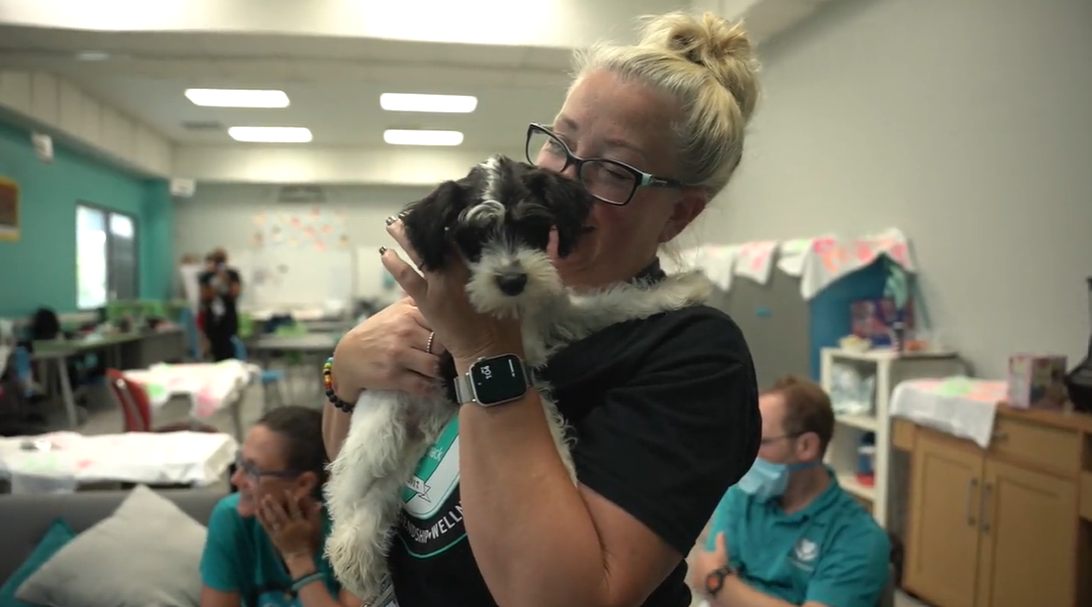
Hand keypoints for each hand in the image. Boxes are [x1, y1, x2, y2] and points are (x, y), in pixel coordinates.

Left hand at [257, 491, 322, 559]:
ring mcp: (279, 532)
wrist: (298, 555)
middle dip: (274, 504)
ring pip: (272, 519)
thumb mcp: (313, 527)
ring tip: (262, 500)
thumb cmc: (307, 539)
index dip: (290, 500)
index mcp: (299, 523)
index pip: (294, 509)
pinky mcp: (273, 536)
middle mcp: (288, 526)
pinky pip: (266, 526)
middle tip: (267, 495)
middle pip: (280, 513)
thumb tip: (318, 502)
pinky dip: (261, 518)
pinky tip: (258, 511)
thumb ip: (314, 514)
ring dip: (266, 509)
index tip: (286, 491)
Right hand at [331, 297, 446, 399]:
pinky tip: (433, 387)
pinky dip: (430, 389)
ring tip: (442, 372)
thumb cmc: (378, 331)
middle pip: (442, 346)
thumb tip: (445, 291)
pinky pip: (422, 386)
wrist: (348, 356)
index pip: (442, 322)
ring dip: (440, 372)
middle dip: (448, 354)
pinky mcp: (393, 377)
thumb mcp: (396, 310)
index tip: (456, 339)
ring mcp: (398, 355)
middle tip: (452, 359)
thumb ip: (419, 303)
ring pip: (434, 367)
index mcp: (408, 314)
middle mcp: (404, 333)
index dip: (451, 332)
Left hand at [380, 217, 523, 368]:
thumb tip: (494, 254)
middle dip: (428, 225)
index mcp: (479, 264)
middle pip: (440, 239)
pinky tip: (387, 253)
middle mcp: (458, 268)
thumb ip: (496, 270)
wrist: (489, 350)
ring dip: (407, 237)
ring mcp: (440, 283)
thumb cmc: (504, 323)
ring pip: (420, 253)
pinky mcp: (426, 300)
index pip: (462, 235)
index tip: (447, 212)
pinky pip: (406, 276)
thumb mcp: (506, 289)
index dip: (452, 222)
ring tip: (396, 224)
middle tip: (419, 212)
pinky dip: (395, 264)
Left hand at [689, 532, 729, 592]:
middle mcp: (693, 565)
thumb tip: (721, 531)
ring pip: (697, 574)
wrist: (717, 584)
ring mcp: (693, 576)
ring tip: (711, 577)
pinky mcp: (695, 587)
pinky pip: (698, 585)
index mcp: (698, 555)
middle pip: (697, 563)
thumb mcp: (721, 552)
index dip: (706, 555)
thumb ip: (720, 541)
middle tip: (712, 568)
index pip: (701, 552)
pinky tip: (708, 585)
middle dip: (703, 565)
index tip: (712, 558)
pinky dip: (702, 584)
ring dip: (702, 574)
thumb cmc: (719, 565)